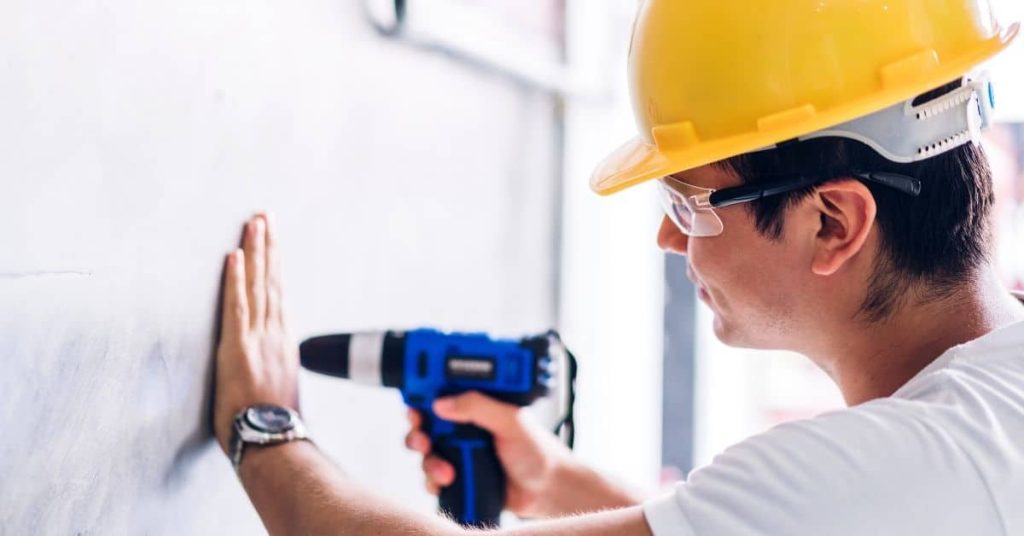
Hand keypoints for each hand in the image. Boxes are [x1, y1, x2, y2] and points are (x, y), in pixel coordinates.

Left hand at [213, 213, 299, 453]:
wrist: (275, 440)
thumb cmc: (274, 424)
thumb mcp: (280, 390)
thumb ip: (274, 370)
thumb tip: (268, 368)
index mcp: (284, 343)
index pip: (278, 295)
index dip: (275, 266)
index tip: (273, 242)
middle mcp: (275, 334)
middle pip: (272, 281)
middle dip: (269, 246)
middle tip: (266, 216)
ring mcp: (259, 338)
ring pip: (258, 285)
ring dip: (256, 251)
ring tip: (255, 222)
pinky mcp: (240, 346)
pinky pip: (238, 305)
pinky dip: (237, 278)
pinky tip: (235, 255)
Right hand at [405, 392, 576, 518]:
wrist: (547, 490)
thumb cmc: (537, 450)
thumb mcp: (510, 421)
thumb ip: (478, 406)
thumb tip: (442, 403)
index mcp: (477, 405)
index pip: (441, 393)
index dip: (423, 395)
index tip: (413, 402)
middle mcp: (464, 426)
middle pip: (425, 423)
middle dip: (417, 430)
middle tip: (423, 438)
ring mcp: (460, 451)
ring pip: (426, 452)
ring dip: (428, 460)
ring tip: (445, 470)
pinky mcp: (459, 475)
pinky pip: (432, 477)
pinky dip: (433, 480)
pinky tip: (448, 481)